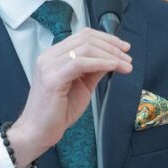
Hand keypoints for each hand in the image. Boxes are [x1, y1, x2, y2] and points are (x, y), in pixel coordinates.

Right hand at [5, 29, 131, 163]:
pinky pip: (81, 63)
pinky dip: (101, 63)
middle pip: (86, 39)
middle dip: (112, 46)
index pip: (83, 36)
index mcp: (54, 55)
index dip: (106, 38)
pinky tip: (114, 67)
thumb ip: (94, 70)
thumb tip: (113, 58)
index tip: (124, 47)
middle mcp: (49, 56)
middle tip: (128, 57)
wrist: (38, 132)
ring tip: (126, 65)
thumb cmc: (58, 112)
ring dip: (110, 55)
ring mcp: (49, 65)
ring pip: (85, 48)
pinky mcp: (52, 78)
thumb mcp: (82, 85)